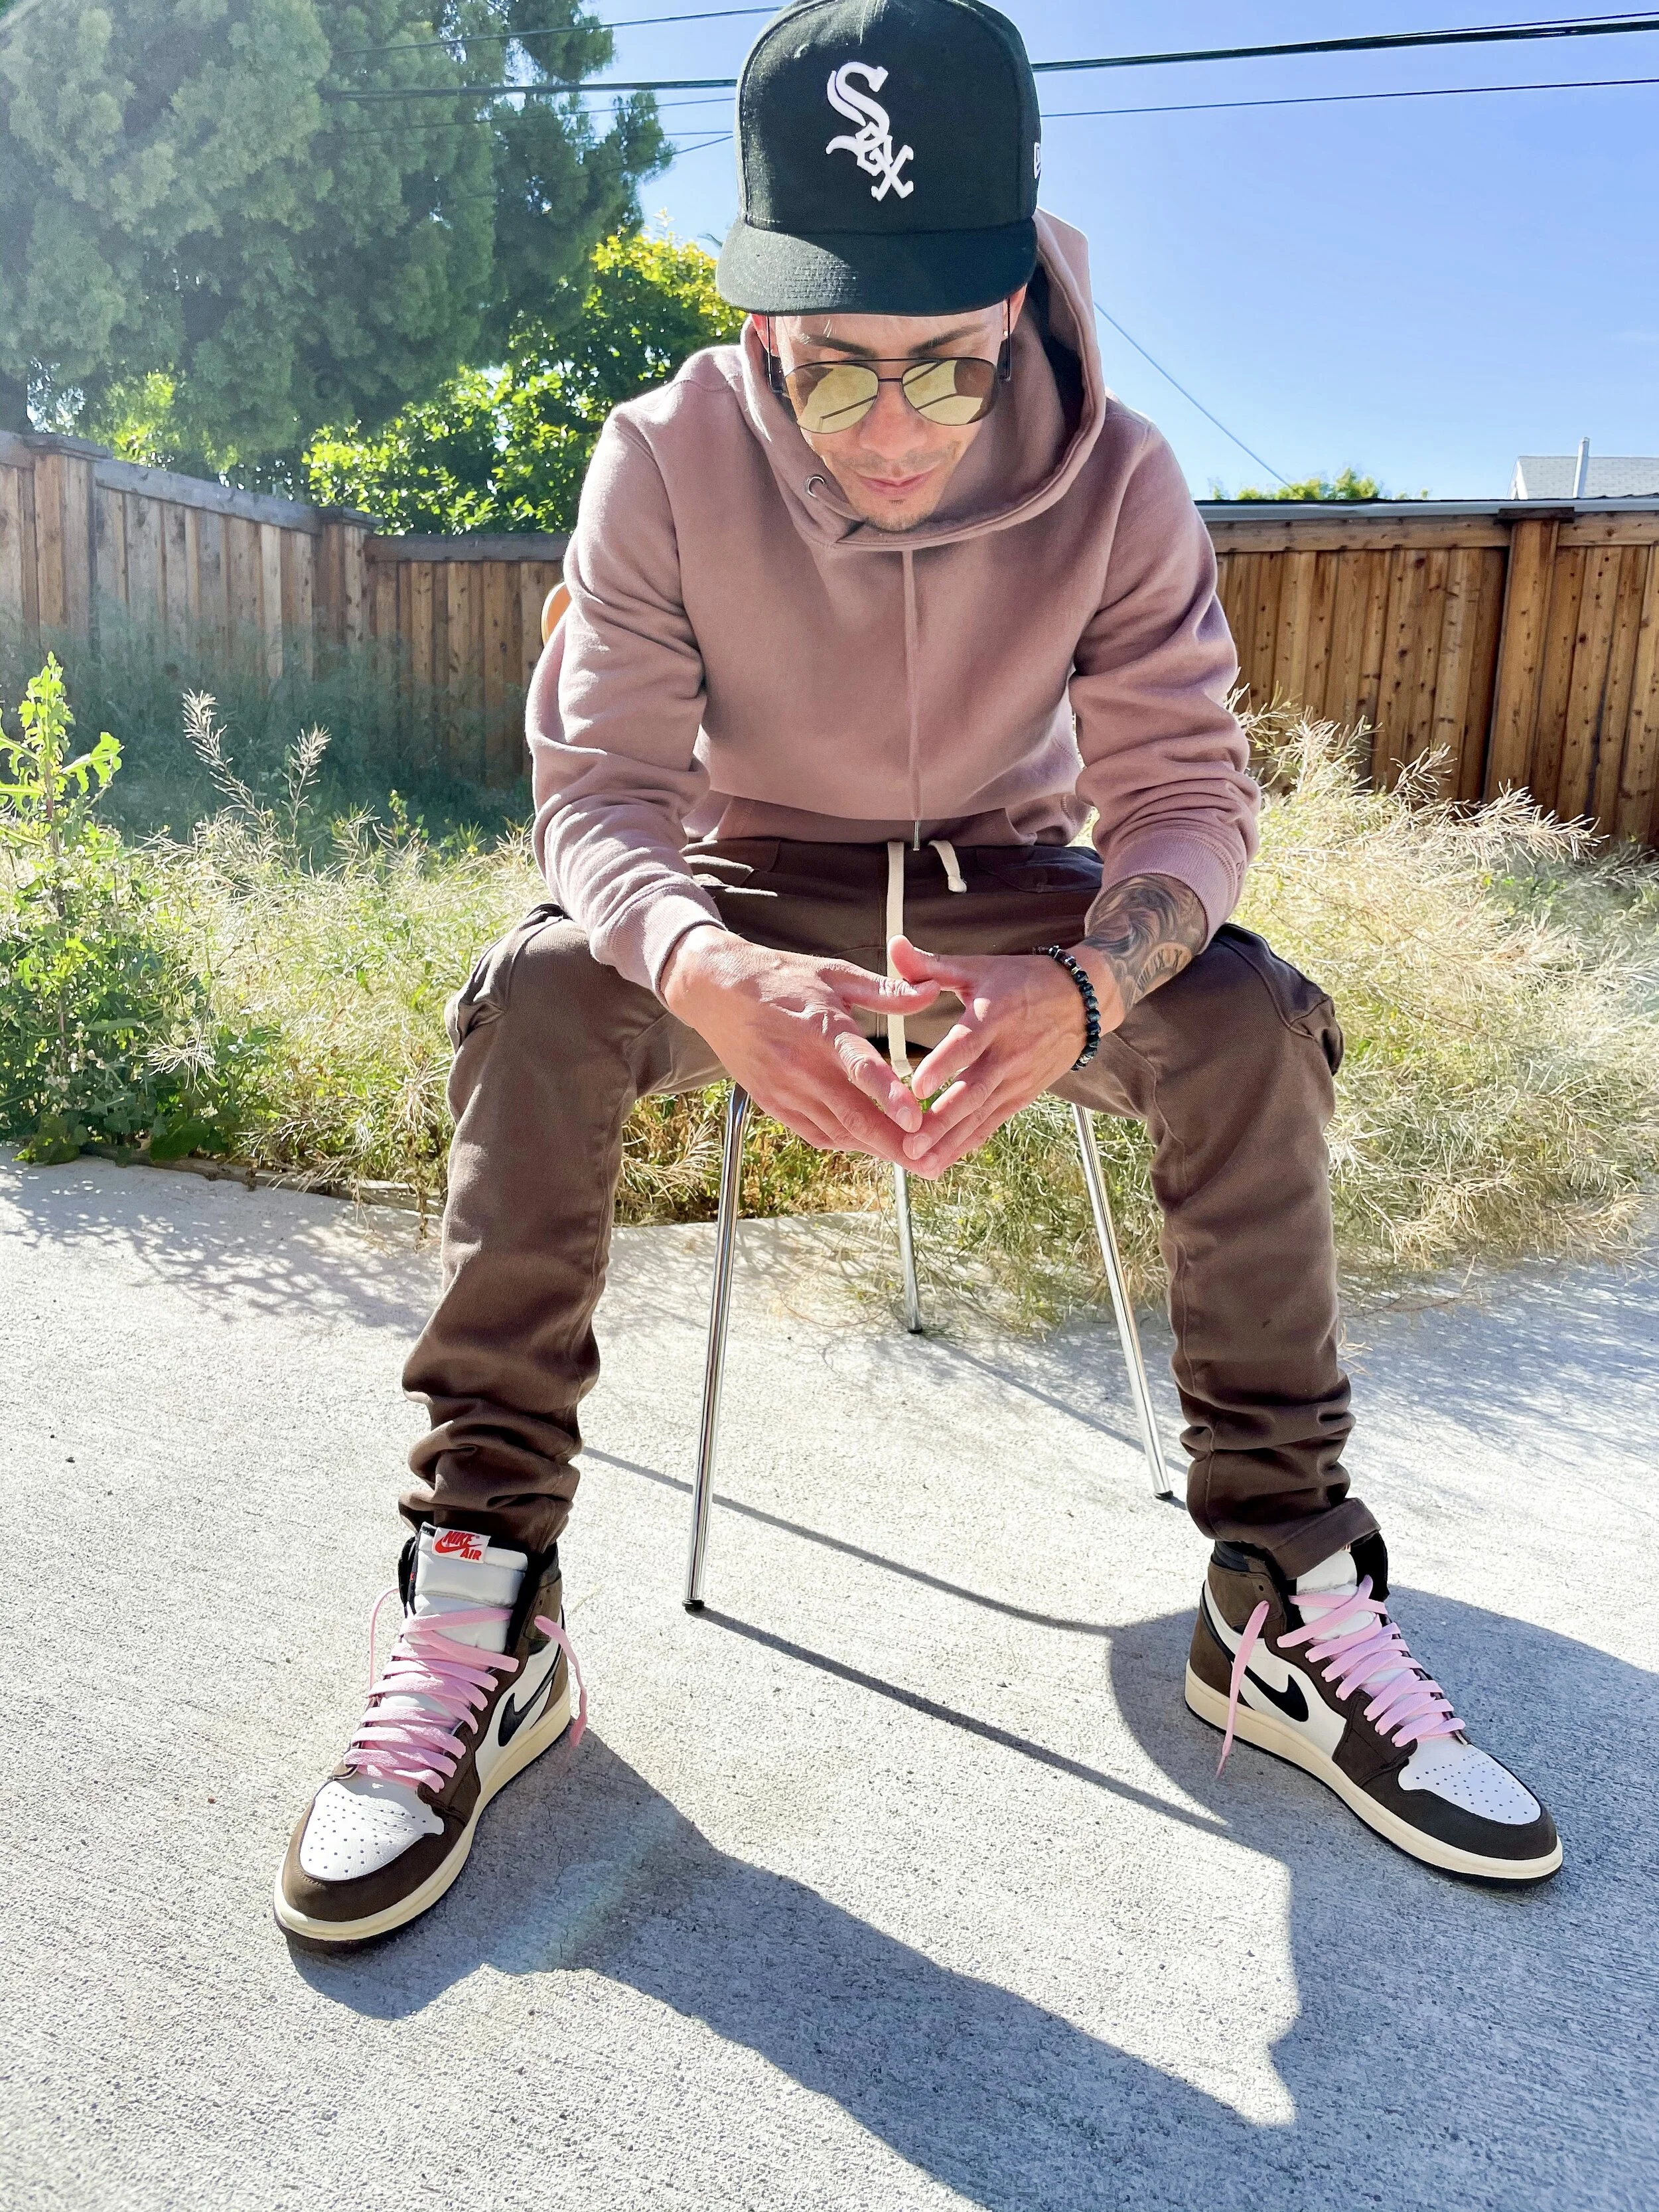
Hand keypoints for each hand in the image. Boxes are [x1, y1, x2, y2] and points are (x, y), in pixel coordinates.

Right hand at [659, 926, 940, 1165]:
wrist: (716, 993)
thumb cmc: (781, 979)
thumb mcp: (835, 974)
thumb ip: (886, 991)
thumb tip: (932, 991)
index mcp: (824, 1030)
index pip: (861, 1068)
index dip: (889, 1096)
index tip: (917, 1119)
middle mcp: (804, 1067)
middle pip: (854, 1116)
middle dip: (895, 1144)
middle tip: (930, 1161)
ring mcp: (785, 1090)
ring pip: (838, 1132)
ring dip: (875, 1149)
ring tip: (911, 1159)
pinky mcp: (772, 1103)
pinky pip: (815, 1135)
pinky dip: (846, 1143)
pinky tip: (870, 1144)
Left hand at [891, 872, 1207, 1176]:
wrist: (1082, 1000)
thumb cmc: (1019, 981)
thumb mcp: (978, 968)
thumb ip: (932, 965)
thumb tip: (894, 946)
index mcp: (994, 1015)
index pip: (966, 1043)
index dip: (943, 1065)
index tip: (915, 1087)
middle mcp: (1008, 1051)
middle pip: (973, 1091)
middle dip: (941, 1121)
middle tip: (910, 1145)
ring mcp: (1018, 1077)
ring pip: (982, 1115)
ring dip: (952, 1142)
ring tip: (922, 1164)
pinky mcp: (1024, 1094)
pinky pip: (994, 1121)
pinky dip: (971, 1141)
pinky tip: (946, 1160)